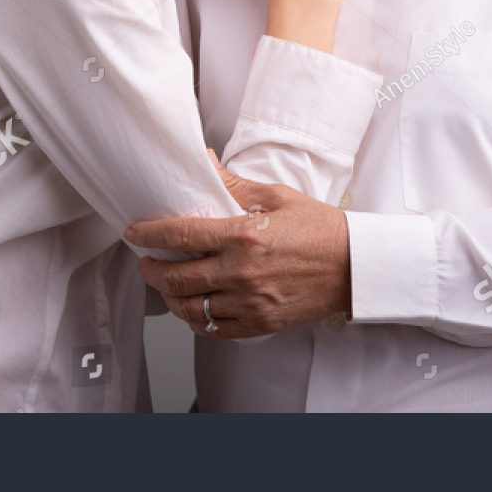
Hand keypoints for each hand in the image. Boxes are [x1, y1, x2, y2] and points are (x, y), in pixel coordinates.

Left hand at [126, 162, 351, 338]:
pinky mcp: (260, 322)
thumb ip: (234, 184)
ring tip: (167, 285)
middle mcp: (241, 272)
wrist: (355, 265)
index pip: (181, 235)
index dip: (150, 234)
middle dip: (152, 270)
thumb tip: (205, 163)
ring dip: (169, 297)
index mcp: (243, 236)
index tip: (136, 233)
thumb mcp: (277, 196)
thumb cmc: (320, 229)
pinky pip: (214, 329)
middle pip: (176, 278)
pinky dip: (196, 319)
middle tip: (147, 262)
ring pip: (190, 308)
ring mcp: (250, 302)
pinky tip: (194, 306)